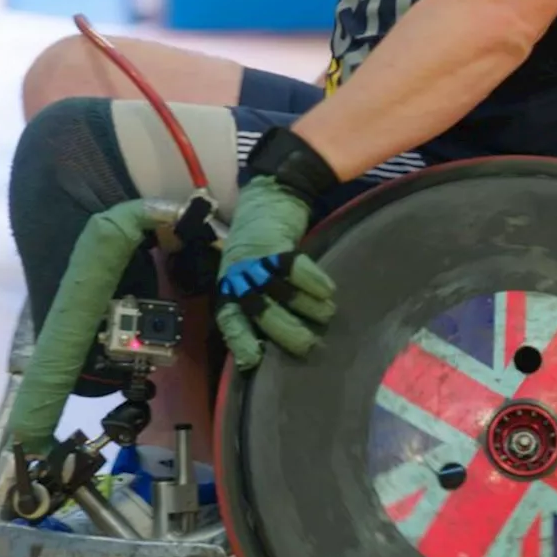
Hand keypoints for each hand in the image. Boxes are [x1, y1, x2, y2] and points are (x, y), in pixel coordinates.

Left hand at [215, 175, 336, 368]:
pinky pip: (296, 269)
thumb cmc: (260, 244)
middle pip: (259, 312)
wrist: (269, 195)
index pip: (228, 320)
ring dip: (308, 308)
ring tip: (327, 314)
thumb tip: (276, 342)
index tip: (254, 360)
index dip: (240, 341)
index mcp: (228, 288)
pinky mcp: (276, 244)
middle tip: (309, 346)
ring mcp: (255, 260)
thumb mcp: (248, 274)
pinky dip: (314, 282)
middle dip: (285, 332)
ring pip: (281, 294)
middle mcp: (237, 276)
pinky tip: (328, 289)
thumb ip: (257, 302)